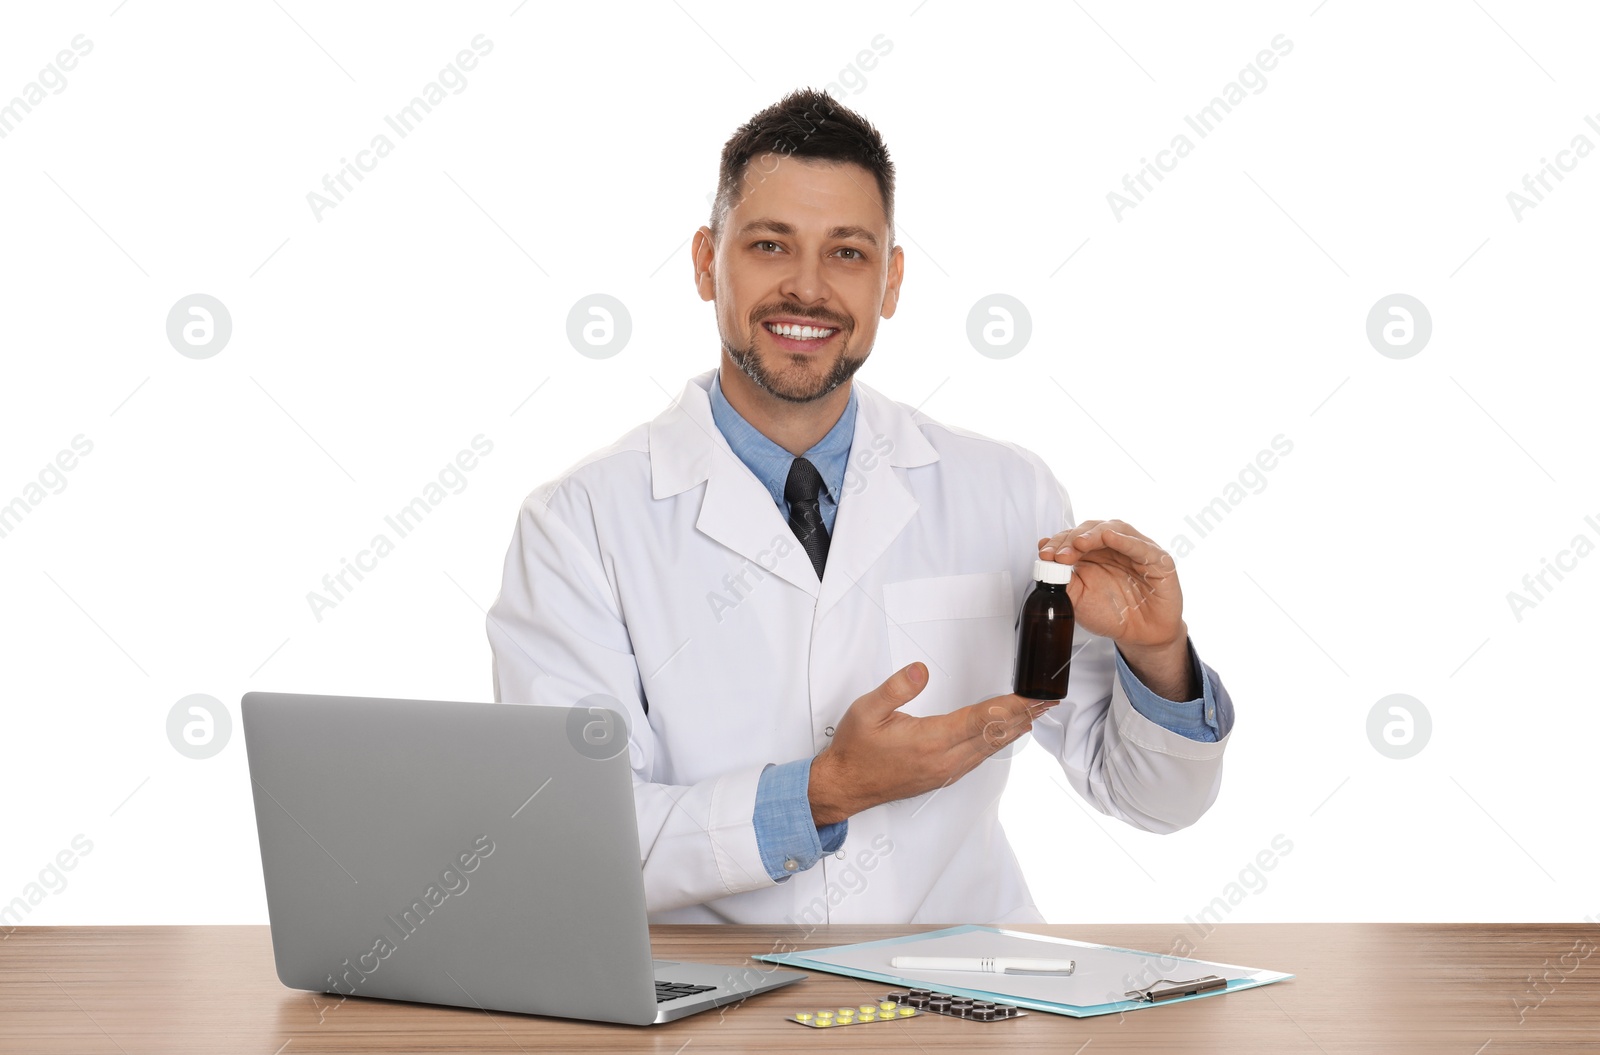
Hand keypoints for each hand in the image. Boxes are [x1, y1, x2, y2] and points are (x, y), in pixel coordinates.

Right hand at [808, 663, 1055, 825]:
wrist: (844, 786)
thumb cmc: (855, 750)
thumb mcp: (866, 711)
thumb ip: (896, 689)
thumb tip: (921, 671)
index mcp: (930, 741)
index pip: (982, 720)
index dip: (1012, 706)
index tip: (1034, 696)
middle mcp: (944, 760)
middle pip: (995, 735)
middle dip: (1024, 715)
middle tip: (1049, 699)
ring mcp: (946, 771)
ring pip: (990, 748)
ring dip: (1015, 729)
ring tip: (1037, 712)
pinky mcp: (943, 776)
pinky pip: (979, 757)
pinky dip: (998, 742)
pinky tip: (1005, 734)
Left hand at [1038, 519, 1184, 650]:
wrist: (1140, 636)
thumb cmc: (1112, 615)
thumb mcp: (1079, 599)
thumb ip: (1064, 579)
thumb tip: (1045, 558)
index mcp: (1095, 552)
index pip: (1075, 536)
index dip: (1059, 542)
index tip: (1045, 554)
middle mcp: (1116, 546)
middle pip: (1092, 529)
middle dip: (1072, 539)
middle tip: (1059, 555)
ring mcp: (1138, 550)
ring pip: (1116, 529)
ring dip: (1094, 535)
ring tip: (1079, 543)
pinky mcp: (1159, 561)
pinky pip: (1141, 546)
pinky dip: (1125, 540)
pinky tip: (1109, 538)